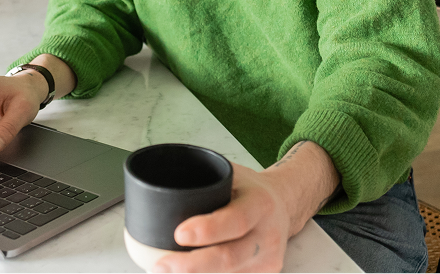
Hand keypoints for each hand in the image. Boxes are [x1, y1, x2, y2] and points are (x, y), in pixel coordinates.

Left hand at [153, 164, 292, 273]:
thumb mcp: (231, 175)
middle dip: (191, 266)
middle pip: (230, 258)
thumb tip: (155, 192)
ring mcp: (268, 260)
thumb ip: (203, 186)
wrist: (284, 205)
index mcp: (260, 203)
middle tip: (160, 265)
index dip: (208, 230)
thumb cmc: (249, 190)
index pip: (236, 220)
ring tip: (166, 273)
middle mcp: (269, 235)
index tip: (179, 234)